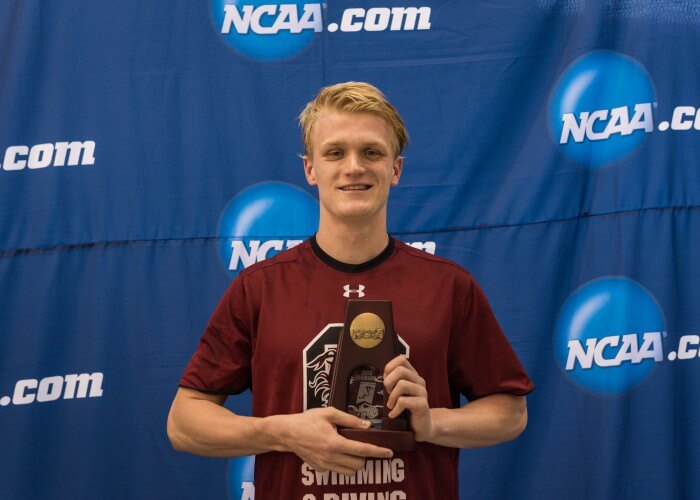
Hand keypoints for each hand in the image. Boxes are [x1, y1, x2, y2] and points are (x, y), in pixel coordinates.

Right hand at [274, 407, 392, 475]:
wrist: (287, 433)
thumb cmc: (307, 420)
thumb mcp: (329, 414)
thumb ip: (349, 420)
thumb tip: (367, 426)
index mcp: (334, 443)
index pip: (362, 450)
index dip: (378, 452)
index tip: (389, 453)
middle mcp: (330, 457)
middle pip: (359, 464)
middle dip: (364, 456)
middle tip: (361, 444)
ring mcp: (325, 465)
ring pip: (350, 471)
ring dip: (355, 462)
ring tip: (350, 449)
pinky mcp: (320, 469)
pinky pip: (338, 470)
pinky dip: (343, 464)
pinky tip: (337, 452)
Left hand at [384, 355, 433, 441]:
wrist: (422, 426)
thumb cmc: (408, 408)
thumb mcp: (400, 392)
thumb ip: (394, 382)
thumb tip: (383, 376)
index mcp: (413, 375)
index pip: (401, 360)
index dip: (390, 367)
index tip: (386, 380)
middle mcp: (419, 381)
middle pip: (401, 370)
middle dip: (389, 381)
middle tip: (388, 393)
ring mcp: (422, 392)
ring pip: (402, 384)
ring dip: (392, 396)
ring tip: (391, 405)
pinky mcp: (423, 405)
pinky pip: (404, 401)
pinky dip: (395, 409)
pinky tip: (393, 414)